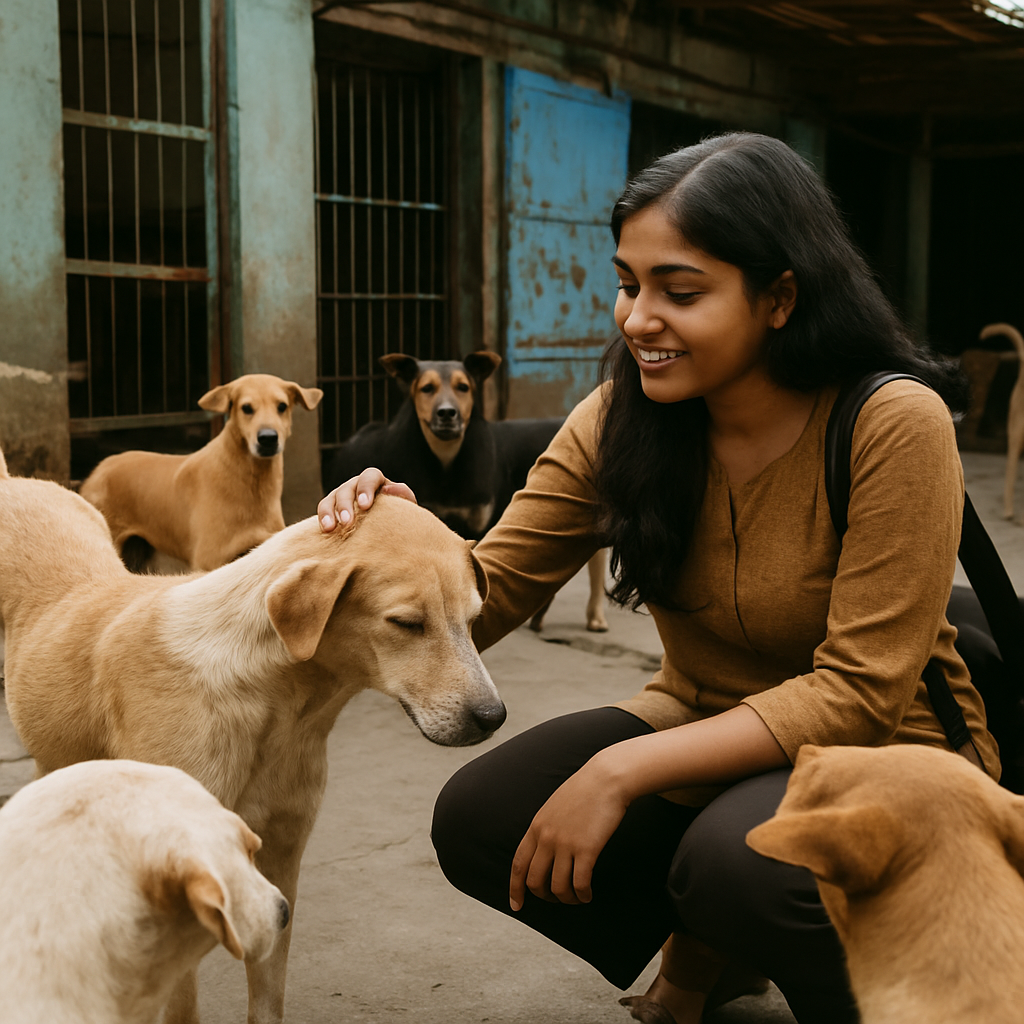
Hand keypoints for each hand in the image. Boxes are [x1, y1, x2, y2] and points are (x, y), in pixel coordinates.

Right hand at [318, 467, 417, 531]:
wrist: (389, 528)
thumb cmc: (399, 515)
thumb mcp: (404, 505)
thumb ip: (402, 495)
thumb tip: (389, 489)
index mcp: (376, 481)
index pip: (369, 477)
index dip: (366, 489)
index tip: (365, 505)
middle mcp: (356, 486)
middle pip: (346, 489)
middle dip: (345, 505)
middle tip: (347, 522)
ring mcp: (342, 497)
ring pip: (330, 500)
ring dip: (329, 513)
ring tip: (330, 528)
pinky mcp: (332, 510)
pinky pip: (324, 512)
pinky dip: (323, 520)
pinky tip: (325, 531)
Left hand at [509, 753, 629, 910]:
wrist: (606, 778)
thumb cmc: (585, 789)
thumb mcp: (554, 806)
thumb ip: (546, 827)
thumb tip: (545, 849)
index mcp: (537, 826)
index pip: (518, 864)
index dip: (515, 888)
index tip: (516, 905)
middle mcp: (547, 837)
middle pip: (535, 881)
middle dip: (544, 896)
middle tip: (557, 899)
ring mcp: (565, 844)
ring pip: (557, 887)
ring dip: (567, 899)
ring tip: (577, 898)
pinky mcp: (587, 849)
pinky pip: (579, 884)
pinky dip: (582, 895)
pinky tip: (588, 895)